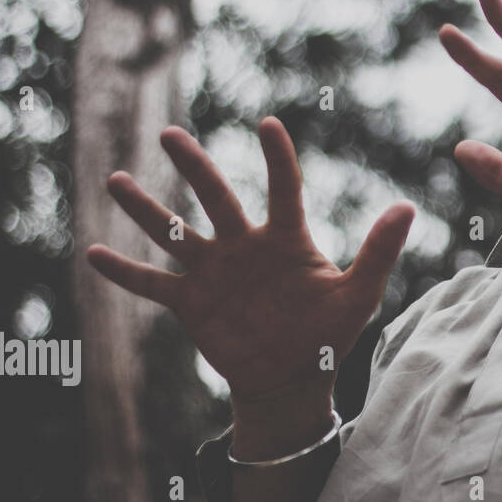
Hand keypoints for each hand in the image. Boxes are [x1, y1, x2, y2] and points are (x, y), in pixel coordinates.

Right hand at [86, 117, 415, 407]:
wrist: (294, 378)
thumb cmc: (330, 333)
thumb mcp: (359, 294)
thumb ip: (380, 251)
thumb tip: (408, 207)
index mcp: (287, 239)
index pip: (282, 188)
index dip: (277, 158)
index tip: (269, 124)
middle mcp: (245, 246)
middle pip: (215, 198)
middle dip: (193, 166)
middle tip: (170, 134)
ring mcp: (214, 273)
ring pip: (174, 232)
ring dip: (145, 209)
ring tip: (115, 180)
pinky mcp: (192, 303)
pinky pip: (153, 284)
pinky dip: (125, 272)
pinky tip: (93, 252)